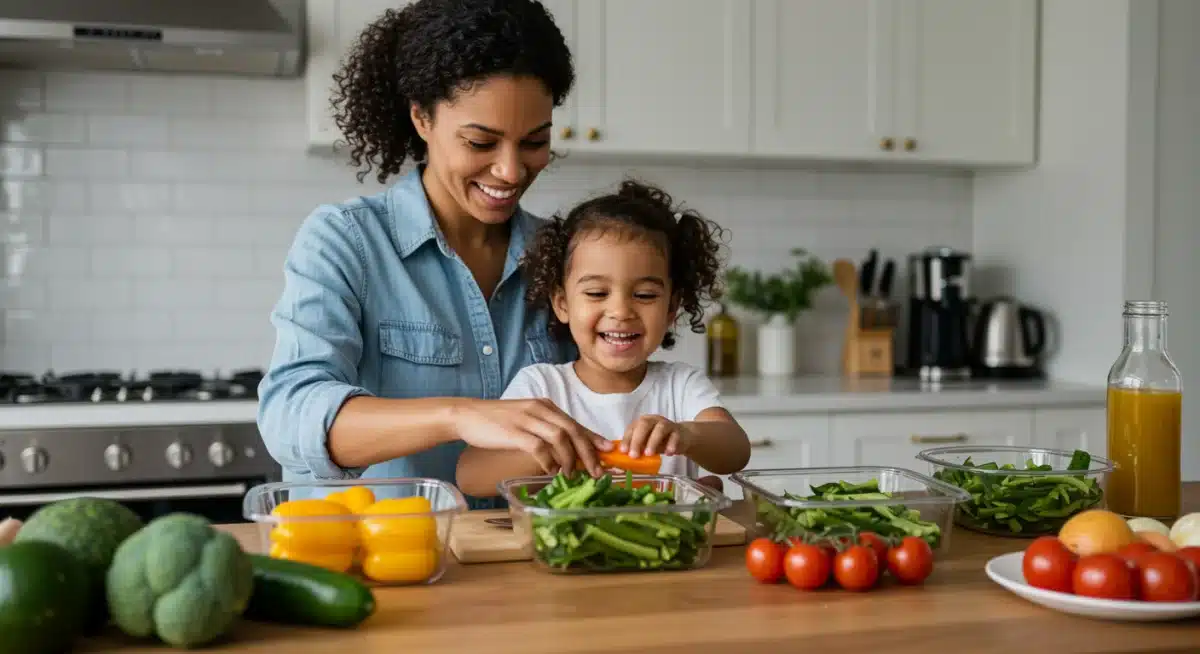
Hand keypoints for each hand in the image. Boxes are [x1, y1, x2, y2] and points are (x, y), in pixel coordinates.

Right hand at [451, 398, 612, 475]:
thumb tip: (564, 451)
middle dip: (588, 452)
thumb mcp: (525, 420)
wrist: (466, 415)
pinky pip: (539, 447)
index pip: (575, 422)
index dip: (593, 438)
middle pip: (573, 430)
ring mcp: (527, 419)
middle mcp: (540, 409)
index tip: (607, 452)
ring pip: (560, 437)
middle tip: (597, 471)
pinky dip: (549, 461)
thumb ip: (544, 430)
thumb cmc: (496, 421)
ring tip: (572, 475)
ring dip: (570, 459)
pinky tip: (551, 472)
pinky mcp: (514, 431)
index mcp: (545, 406)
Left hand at [620, 415, 692, 458]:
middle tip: (634, 455)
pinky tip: (668, 454)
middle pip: (644, 424)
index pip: (632, 428)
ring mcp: (666, 424)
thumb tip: (626, 458)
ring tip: (649, 454)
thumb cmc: (659, 441)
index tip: (623, 451)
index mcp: (642, 422)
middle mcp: (653, 420)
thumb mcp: (646, 444)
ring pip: (660, 428)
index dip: (627, 439)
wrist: (682, 437)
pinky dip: (671, 444)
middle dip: (637, 440)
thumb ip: (638, 448)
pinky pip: (675, 436)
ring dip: (653, 441)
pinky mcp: (678, 431)